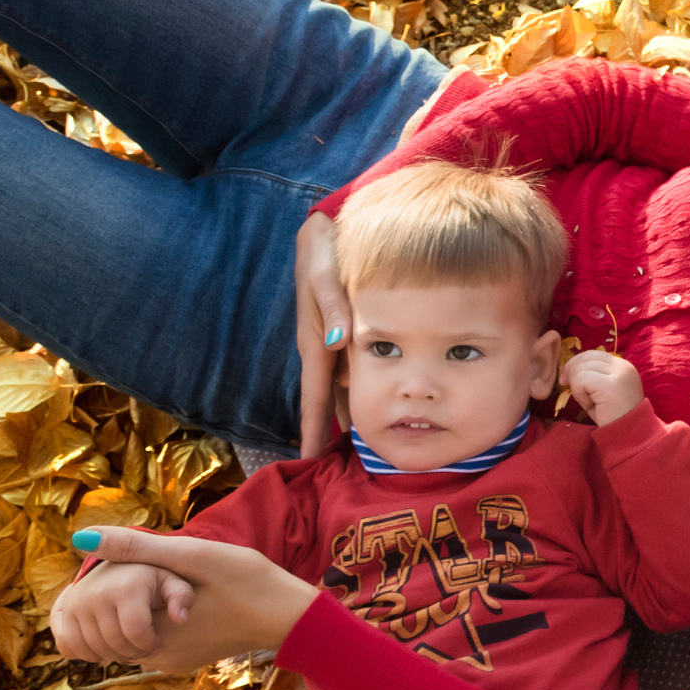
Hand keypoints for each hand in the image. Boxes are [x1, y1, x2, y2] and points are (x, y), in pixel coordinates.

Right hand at [51, 562, 193, 662]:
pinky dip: (86, 653)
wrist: (120, 564)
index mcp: (126, 586)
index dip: (150, 645)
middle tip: (144, 647)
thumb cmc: (154, 579)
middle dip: (134, 652)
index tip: (158, 642)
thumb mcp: (173, 581)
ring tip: (127, 645)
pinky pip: (68, 646)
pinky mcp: (63, 612)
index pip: (136, 633)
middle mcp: (96, 593)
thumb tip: (181, 618)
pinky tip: (104, 645)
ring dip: (112, 655)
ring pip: (92, 650)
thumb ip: (182, 595)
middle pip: (115, 645)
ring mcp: (76, 603)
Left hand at [71, 529, 320, 672]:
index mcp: (149, 629)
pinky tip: (196, 600)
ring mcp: (169, 661)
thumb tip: (79, 537)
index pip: (105, 600)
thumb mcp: (194, 555)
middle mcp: (153, 655)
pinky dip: (164, 615)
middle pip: (119, 614)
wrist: (293, 618)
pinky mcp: (183, 661)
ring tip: (189, 582)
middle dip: (136, 589)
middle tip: (180, 570)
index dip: (126, 572)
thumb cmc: (249, 582)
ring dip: (150, 601)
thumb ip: (137, 547)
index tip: (162, 561)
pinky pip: (156, 636)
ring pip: (136, 624)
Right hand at [294, 212, 350, 457]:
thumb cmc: (325, 250)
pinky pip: (352, 364)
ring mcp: (331, 338)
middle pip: (329, 398)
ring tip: (368, 439)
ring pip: (343, 383)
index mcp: (316, 341)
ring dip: (350, 408)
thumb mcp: (326, 273)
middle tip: (345, 462)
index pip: (313, 395)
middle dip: (333, 428)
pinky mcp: (342, 327)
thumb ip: (333, 305)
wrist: (324, 227)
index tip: (309, 459)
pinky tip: (380, 394)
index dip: (312, 428)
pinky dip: (361, 382)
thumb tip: (339, 341)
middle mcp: (322, 346)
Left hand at [564, 349, 645, 426]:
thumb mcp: (602, 392)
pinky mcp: (611, 384)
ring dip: (578, 387)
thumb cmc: (614, 417)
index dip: (576, 364)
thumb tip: (568, 369)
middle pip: (586, 357)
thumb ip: (592, 376)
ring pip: (582, 368)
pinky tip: (589, 405)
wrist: (629, 436)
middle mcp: (623, 366)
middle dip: (572, 372)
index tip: (567, 381)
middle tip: (571, 390)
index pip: (593, 354)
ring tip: (589, 402)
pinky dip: (579, 393)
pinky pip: (582, 379)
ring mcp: (619, 374)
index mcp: (623, 366)